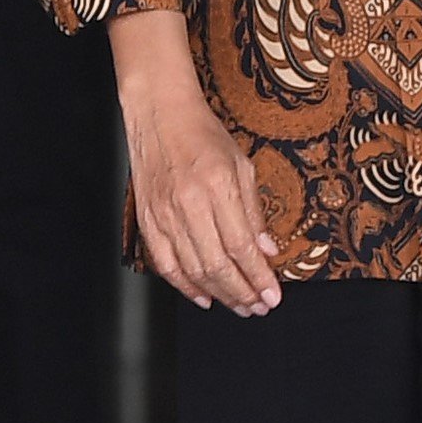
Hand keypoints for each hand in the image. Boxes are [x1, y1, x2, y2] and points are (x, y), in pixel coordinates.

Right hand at [113, 23, 278, 315]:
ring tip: (240, 306)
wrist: (160, 115)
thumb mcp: (242, 166)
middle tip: (258, 307)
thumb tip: (268, 251)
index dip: (259, 277)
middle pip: (218, 265)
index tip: (273, 296)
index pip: (241, 246)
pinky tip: (203, 298)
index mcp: (218, 187)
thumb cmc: (204, 135)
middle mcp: (189, 204)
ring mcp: (164, 215)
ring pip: (193, 270)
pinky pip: (165, 264)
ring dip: (219, 294)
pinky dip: (184, 286)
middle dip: (242, 293)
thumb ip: (254, 212)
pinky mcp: (148, 221)